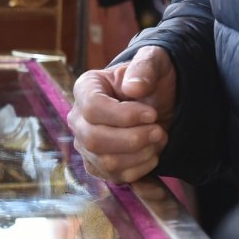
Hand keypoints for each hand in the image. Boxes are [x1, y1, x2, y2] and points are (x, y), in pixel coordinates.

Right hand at [68, 46, 176, 182]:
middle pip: (94, 139)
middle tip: (160, 131)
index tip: (152, 114)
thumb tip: (133, 87)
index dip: (124, 116)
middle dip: (133, 139)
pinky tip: (153, 153)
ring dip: (140, 155)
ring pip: (106, 162)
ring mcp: (85, 144)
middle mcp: (78, 118)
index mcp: (86, 88)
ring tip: (158, 139)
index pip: (92, 108)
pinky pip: (115, 177)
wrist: (156, 101)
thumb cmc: (150, 79)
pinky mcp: (98, 165)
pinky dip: (140, 170)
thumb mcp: (154, 62)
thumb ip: (145, 68)